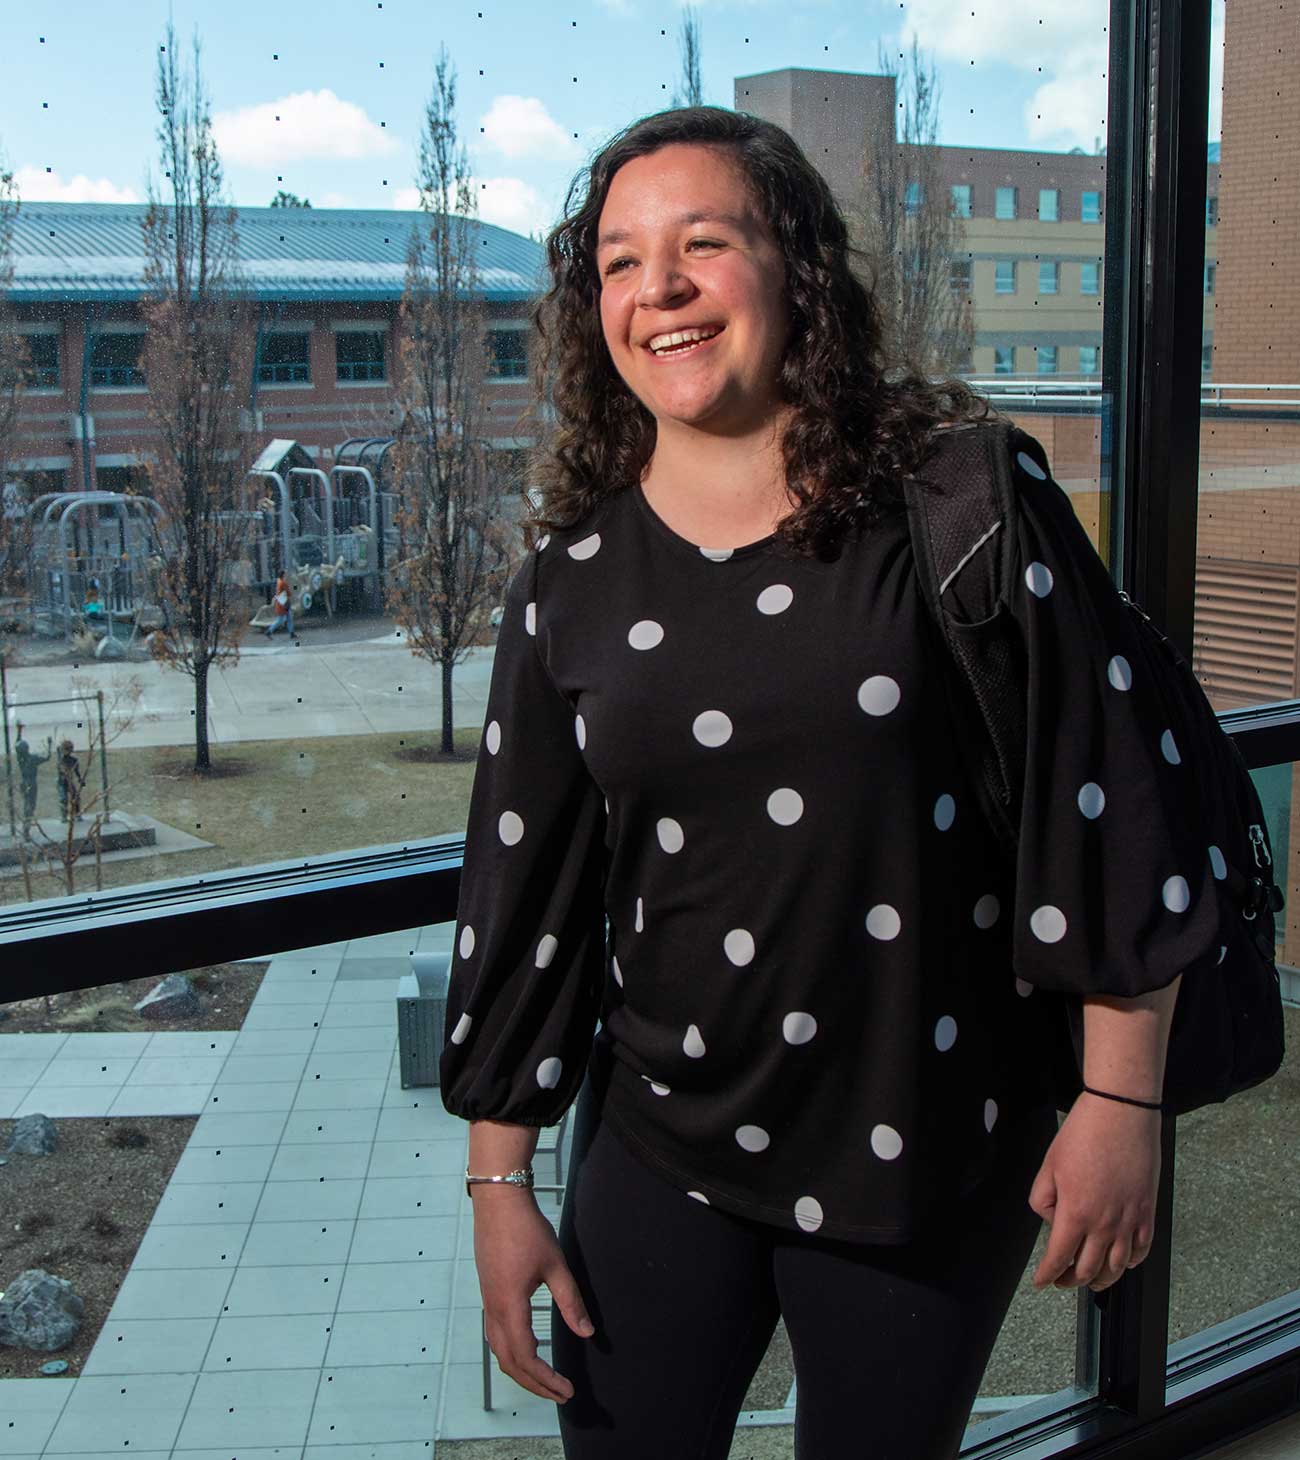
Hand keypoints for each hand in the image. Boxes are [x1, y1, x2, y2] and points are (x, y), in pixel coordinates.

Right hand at [472, 1188, 594, 1402]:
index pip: (525, 1357)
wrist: (498, 1202)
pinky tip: (526, 1350)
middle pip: (509, 1362)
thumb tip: (587, 1333)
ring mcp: (487, 1302)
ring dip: (521, 1371)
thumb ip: (570, 1301)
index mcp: (510, 1305)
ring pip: (498, 1351)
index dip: (546, 1379)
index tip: (567, 1389)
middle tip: (560, 1394)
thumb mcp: (555, 1265)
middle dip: (534, 1384)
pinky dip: (511, 1353)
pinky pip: (494, 1335)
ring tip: (544, 1380)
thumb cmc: (526, 1229)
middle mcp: (493, 1309)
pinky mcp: (488, 1293)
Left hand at [1027, 1094, 1160, 1292]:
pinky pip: (1141, 1250)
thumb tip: (1053, 1221)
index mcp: (1076, 1213)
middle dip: (1070, 1280)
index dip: (1047, 1274)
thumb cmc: (1085, 1133)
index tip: (1041, 1280)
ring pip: (1117, 1267)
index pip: (1059, 1258)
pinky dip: (1131, 1263)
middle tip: (1061, 1281)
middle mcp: (1105, 1223)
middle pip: (1087, 1269)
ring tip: (1091, 1281)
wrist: (1121, 1114)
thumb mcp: (1049, 1166)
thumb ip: (1044, 1200)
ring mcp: (1129, 1220)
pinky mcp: (1147, 1212)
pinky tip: (1123, 1263)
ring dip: (1101, 1279)